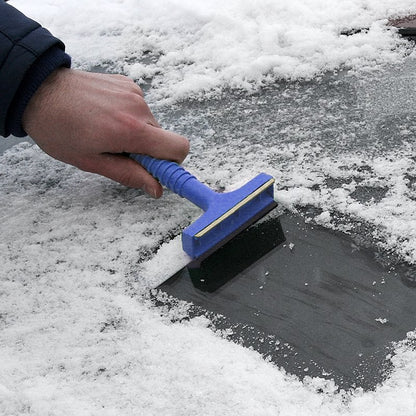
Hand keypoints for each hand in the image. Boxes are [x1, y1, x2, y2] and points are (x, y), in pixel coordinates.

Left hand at [22, 68, 188, 197]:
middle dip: (147, 150)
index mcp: (131, 130)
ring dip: (135, 132)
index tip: (156, 171)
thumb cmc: (59, 129)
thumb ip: (129, 175)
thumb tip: (156, 189)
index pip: (178, 148)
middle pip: (163, 138)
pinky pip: (139, 108)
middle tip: (119, 152)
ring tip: (106, 131)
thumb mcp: (92, 161)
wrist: (38, 90)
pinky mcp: (128, 83)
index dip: (172, 164)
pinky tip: (105, 115)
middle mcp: (138, 107)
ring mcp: (134, 92)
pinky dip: (128, 116)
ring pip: (150, 124)